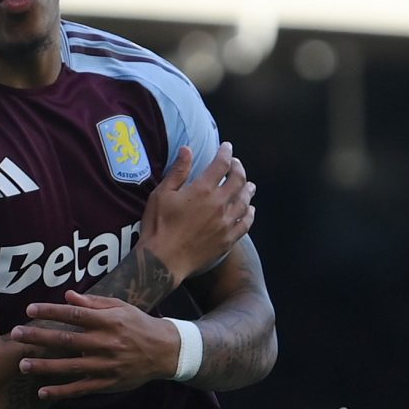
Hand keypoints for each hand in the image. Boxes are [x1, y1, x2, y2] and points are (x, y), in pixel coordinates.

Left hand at [14, 294, 182, 400]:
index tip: (29, 309)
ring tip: (22, 365)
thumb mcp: (120, 308)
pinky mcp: (107, 383)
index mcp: (107, 321)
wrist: (165, 351)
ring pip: (69, 366)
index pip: (74, 314)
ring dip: (44, 366)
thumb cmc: (139, 325)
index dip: (50, 311)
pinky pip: (80, 388)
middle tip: (16, 334)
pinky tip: (42, 392)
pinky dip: (61, 391)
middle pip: (65, 339)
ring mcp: (105, 365)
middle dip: (38, 336)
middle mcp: (105, 343)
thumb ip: (93, 302)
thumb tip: (67, 294)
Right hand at [141, 142, 255, 281]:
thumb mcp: (161, 194)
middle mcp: (219, 204)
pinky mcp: (228, 240)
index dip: (226, 153)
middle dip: (239, 168)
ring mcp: (226, 223)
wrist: (164, 261)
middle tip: (236, 165)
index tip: (227, 147)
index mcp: (202, 190)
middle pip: (238, 180)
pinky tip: (250, 210)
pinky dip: (250, 214)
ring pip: (245, 201)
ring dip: (248, 189)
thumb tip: (187, 149)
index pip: (221, 164)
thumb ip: (178, 171)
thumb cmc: (158, 226)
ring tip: (249, 185)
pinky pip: (245, 224)